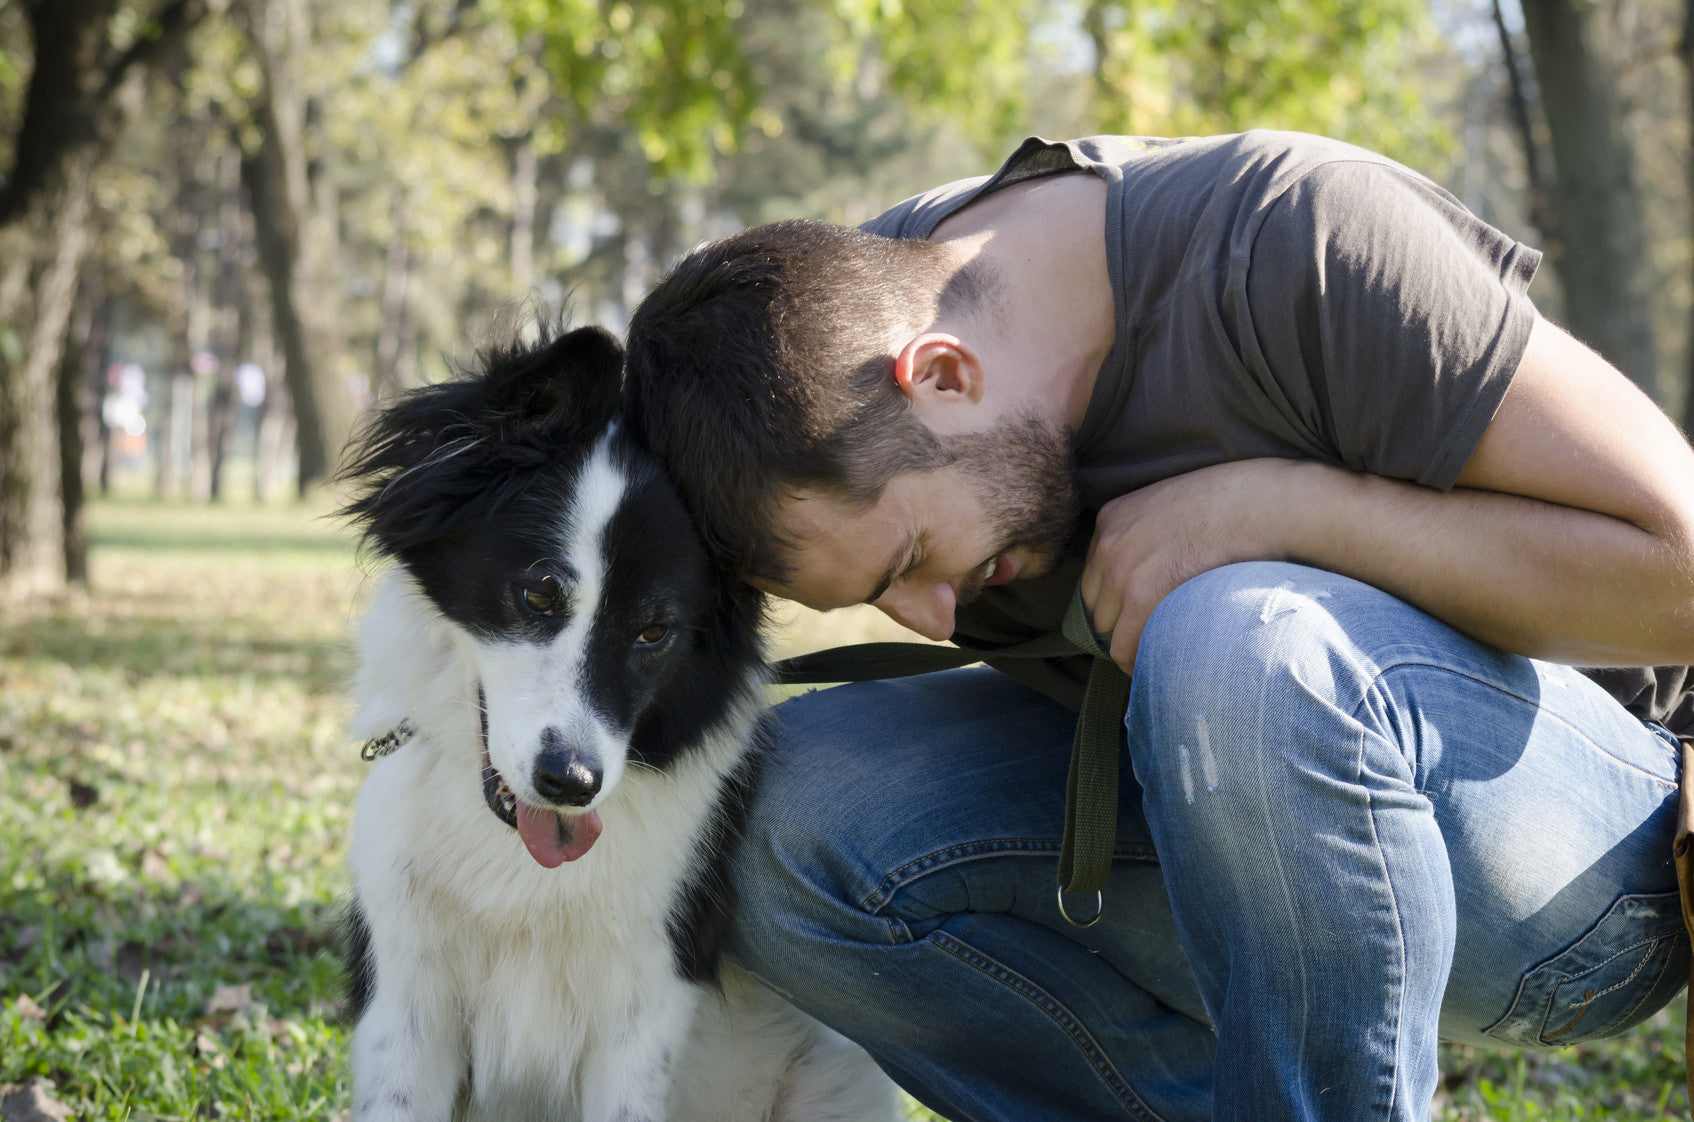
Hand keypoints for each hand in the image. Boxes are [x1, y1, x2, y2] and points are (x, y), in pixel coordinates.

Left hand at [1079, 458, 1302, 672]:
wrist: (1261, 505)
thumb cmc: (1232, 503)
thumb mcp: (1173, 504)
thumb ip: (1150, 532)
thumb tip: (1153, 568)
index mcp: (1112, 519)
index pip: (1095, 576)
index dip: (1116, 599)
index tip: (1137, 614)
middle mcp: (1107, 544)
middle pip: (1096, 605)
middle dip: (1120, 622)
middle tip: (1151, 634)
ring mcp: (1120, 571)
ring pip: (1108, 630)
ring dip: (1131, 642)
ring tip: (1160, 651)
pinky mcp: (1142, 597)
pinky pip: (1124, 647)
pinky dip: (1138, 662)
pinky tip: (1158, 666)